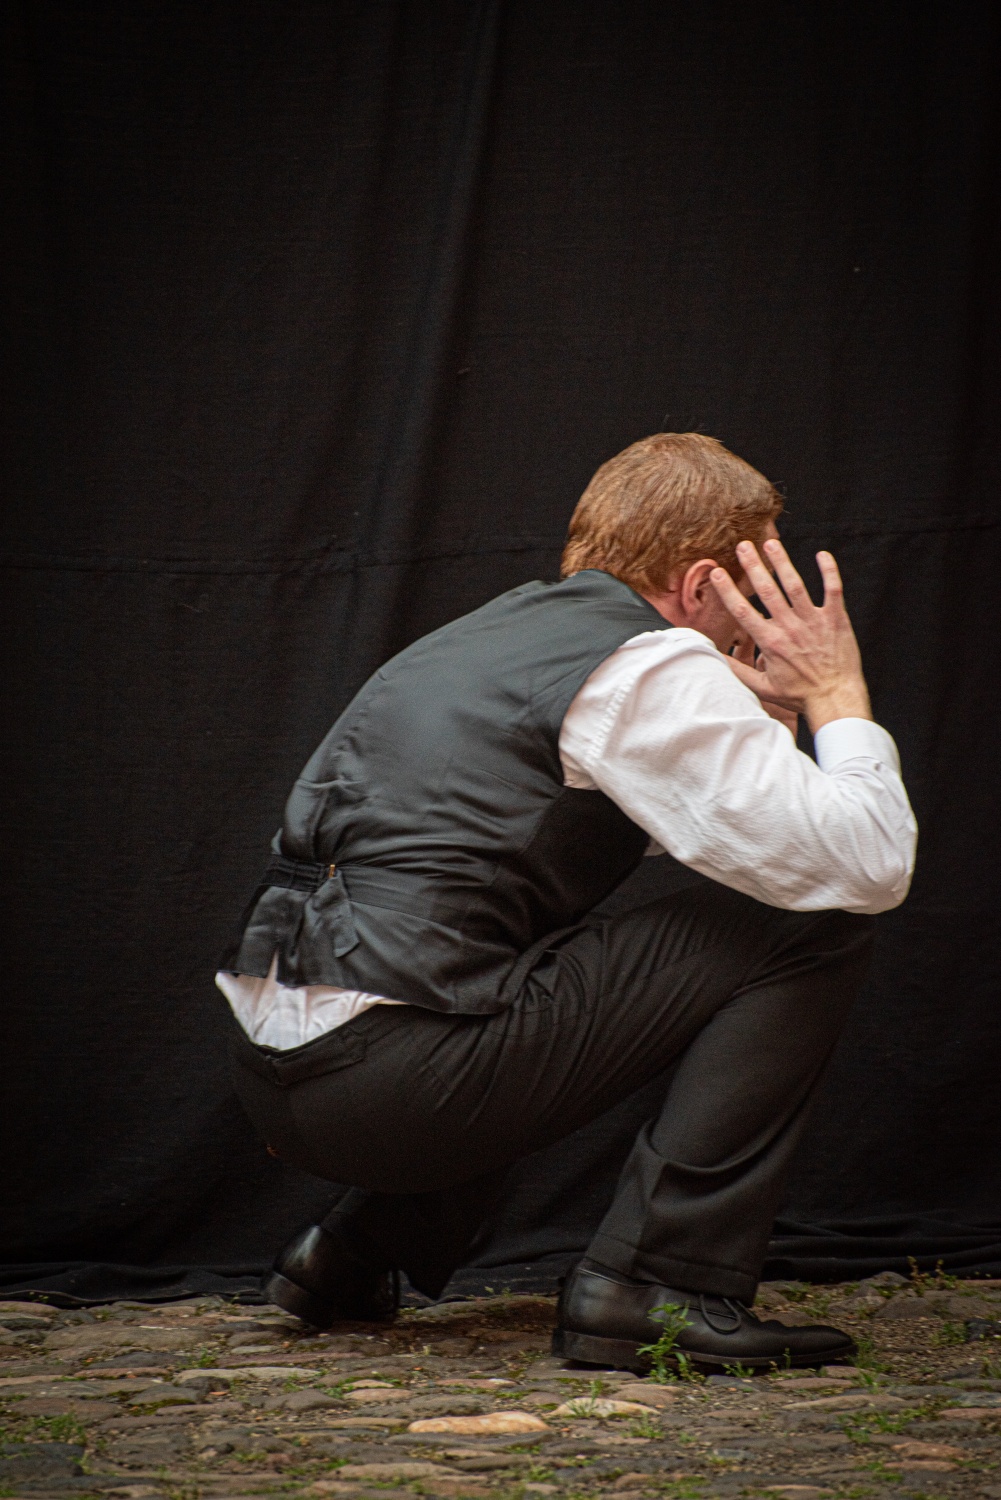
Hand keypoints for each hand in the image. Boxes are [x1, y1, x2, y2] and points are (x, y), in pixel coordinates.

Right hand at [711, 539, 871, 733]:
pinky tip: (822, 555)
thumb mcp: (763, 688)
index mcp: (770, 643)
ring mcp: (813, 621)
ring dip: (782, 562)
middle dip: (753, 566)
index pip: (743, 611)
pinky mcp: (835, 619)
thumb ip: (737, 671)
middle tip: (743, 545)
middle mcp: (790, 628)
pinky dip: (828, 571)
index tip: (718, 573)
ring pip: (795, 585)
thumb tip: (713, 658)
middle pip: (767, 591)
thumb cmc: (800, 695)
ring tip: (771, 543)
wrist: (836, 698)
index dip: (728, 591)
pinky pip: (832, 589)